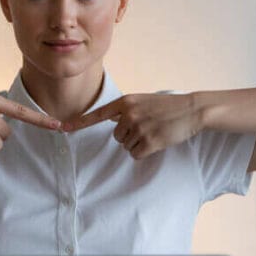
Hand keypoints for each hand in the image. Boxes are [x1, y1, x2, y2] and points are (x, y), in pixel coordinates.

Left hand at [65, 93, 199, 158]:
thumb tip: (116, 124)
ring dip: (139, 144)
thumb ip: (128, 110)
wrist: (193, 109)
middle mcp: (129, 114)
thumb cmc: (170, 107)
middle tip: (148, 128)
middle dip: (130, 136)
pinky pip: (136, 154)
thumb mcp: (145, 102)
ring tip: (155, 132)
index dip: (79, 123)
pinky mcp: (149, 140)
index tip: (62, 128)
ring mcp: (139, 127)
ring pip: (126, 146)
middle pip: (116, 137)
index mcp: (126, 102)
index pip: (98, 114)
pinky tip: (158, 141)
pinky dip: (146, 152)